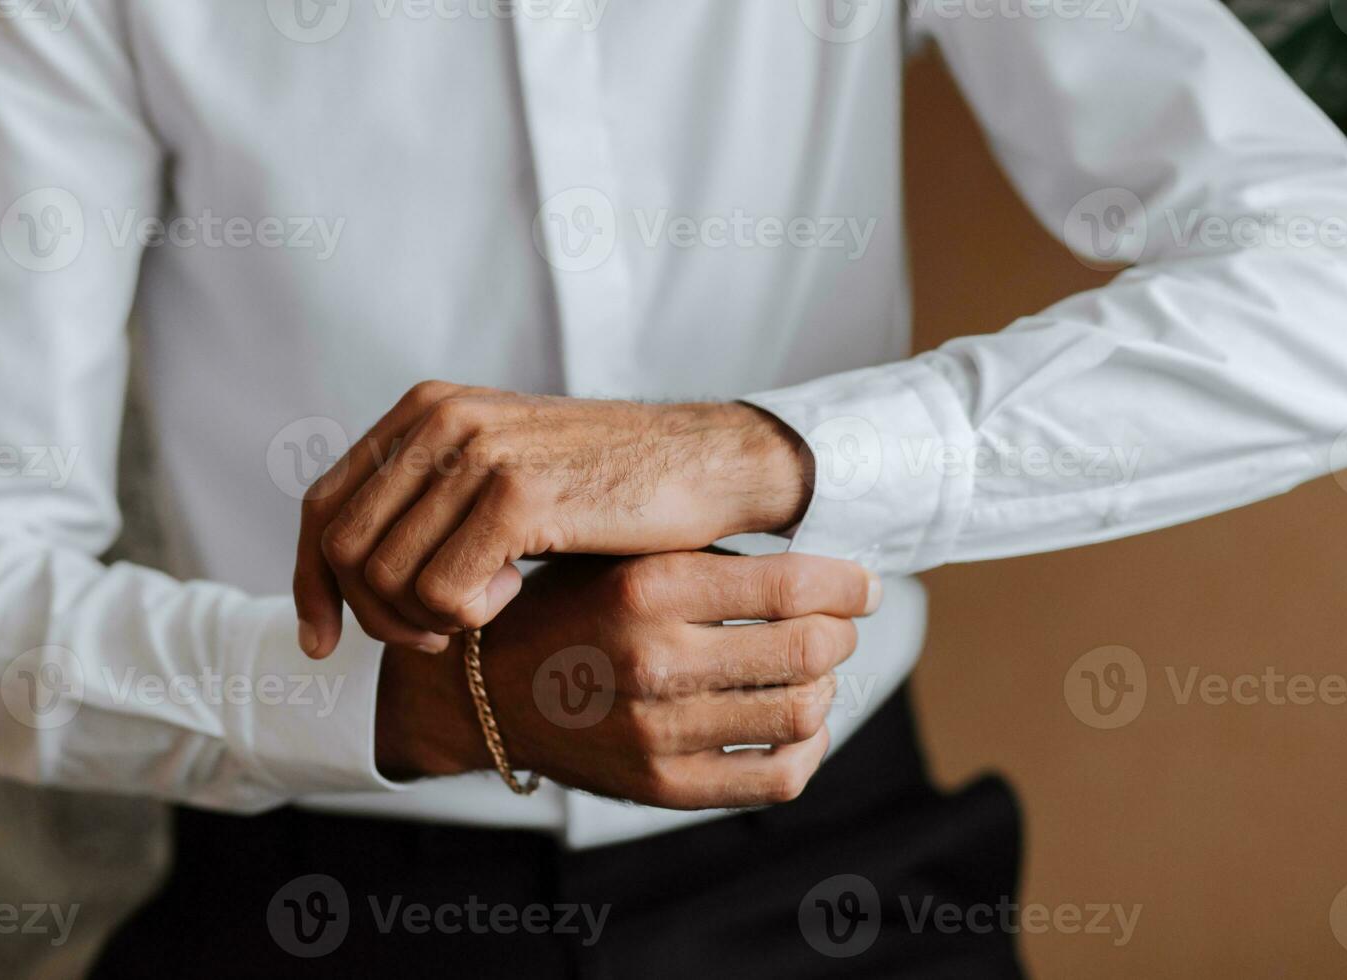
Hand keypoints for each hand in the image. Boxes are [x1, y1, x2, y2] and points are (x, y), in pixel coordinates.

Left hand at [294, 381, 811, 657]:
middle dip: (374, 616)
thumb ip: (429, 500)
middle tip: (432, 638)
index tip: (323, 644)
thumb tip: (348, 574)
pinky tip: (517, 593)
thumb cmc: (605, 485)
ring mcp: (477, 453)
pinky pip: (443, 595)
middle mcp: (441, 420)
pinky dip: (471, 617)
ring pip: (387, 578)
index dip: (313, 585)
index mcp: (426, 411)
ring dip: (427, 622)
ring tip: (487, 608)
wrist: (704, 465)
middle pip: (344, 549)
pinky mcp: (518, 495)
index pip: (324, 507)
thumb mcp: (499, 473)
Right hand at [375, 550, 879, 808]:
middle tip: (837, 623)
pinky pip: (775, 778)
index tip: (862, 583)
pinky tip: (794, 722)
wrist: (484, 689)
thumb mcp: (621, 555)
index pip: (790, 585)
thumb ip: (707, 552)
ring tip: (811, 670)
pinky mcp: (662, 787)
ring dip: (825, 686)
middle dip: (840, 632)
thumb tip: (815, 559)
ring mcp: (657, 733)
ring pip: (801, 712)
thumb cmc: (566, 606)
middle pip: (809, 649)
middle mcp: (653, 660)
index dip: (847, 583)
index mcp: (645, 588)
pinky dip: (807, 748)